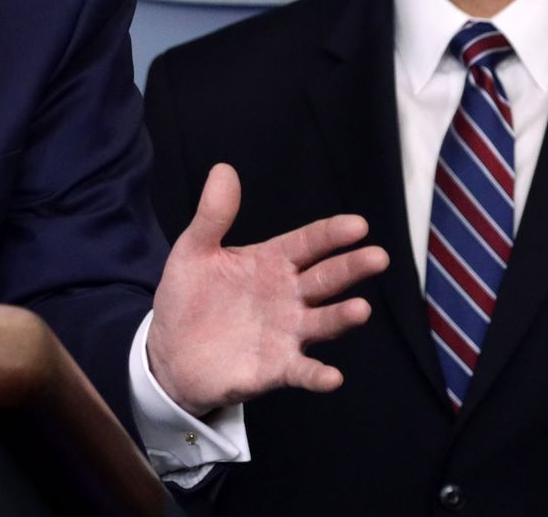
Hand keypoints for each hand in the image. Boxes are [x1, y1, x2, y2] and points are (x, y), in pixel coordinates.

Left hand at [147, 163, 387, 416]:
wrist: (170, 351)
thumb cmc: (189, 297)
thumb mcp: (194, 251)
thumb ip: (213, 215)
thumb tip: (223, 169)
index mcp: (271, 263)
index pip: (308, 244)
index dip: (331, 234)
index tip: (358, 224)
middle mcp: (288, 296)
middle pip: (326, 279)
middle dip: (351, 268)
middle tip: (377, 257)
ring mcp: (286, 333)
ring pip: (323, 322)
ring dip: (342, 317)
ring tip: (360, 309)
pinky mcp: (276, 368)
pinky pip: (302, 371)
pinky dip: (317, 375)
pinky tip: (331, 377)